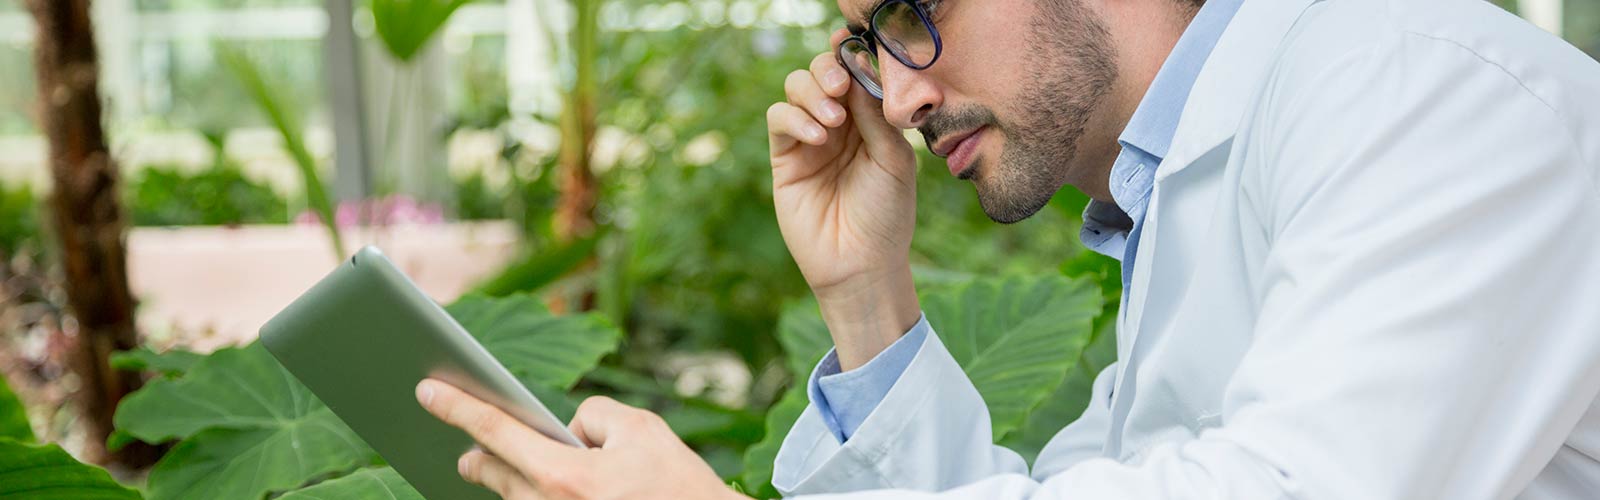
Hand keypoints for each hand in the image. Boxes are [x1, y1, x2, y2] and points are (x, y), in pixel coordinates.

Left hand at [416, 379, 744, 499]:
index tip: (425, 391)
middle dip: (475, 455)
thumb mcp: (642, 428)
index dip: (456, 407)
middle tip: (464, 447)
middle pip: (491, 473)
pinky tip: (540, 482)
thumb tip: (568, 430)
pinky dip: (533, 494)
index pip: (495, 431)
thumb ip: (592, 415)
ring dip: (509, 480)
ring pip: (513, 498)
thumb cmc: (679, 483)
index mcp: (565, 476)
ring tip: (496, 464)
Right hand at [767, 29, 920, 368]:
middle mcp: (840, 123)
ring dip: (812, 92)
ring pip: (796, 88)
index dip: (851, 53)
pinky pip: (779, 119)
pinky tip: (817, 136)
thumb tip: (859, 70)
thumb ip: (875, 114)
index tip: (851, 43)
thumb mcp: (894, 160)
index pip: (855, 73)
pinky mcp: (785, 158)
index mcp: (870, 119)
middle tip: (841, 86)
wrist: (860, 264)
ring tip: (832, 119)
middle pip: (822, 72)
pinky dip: (795, 117)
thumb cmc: (886, 215)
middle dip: (828, 69)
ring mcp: (810, 139)